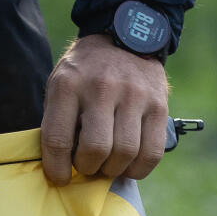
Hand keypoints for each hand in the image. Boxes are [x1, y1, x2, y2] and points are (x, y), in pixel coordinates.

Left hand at [40, 34, 169, 184]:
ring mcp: (134, 96)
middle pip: (96, 149)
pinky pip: (152, 153)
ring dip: (114, 169)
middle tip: (87, 166)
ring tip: (108, 164)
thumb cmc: (87, 72)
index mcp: (69, 84)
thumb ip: (59, 120)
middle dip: (88, 168)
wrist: (126, 38)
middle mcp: (102, 88)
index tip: (60, 177)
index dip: (57, 168)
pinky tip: (130, 165)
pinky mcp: (158, 106)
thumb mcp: (62, 84)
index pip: (58, 139)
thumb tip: (63, 165)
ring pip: (125, 153)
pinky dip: (139, 169)